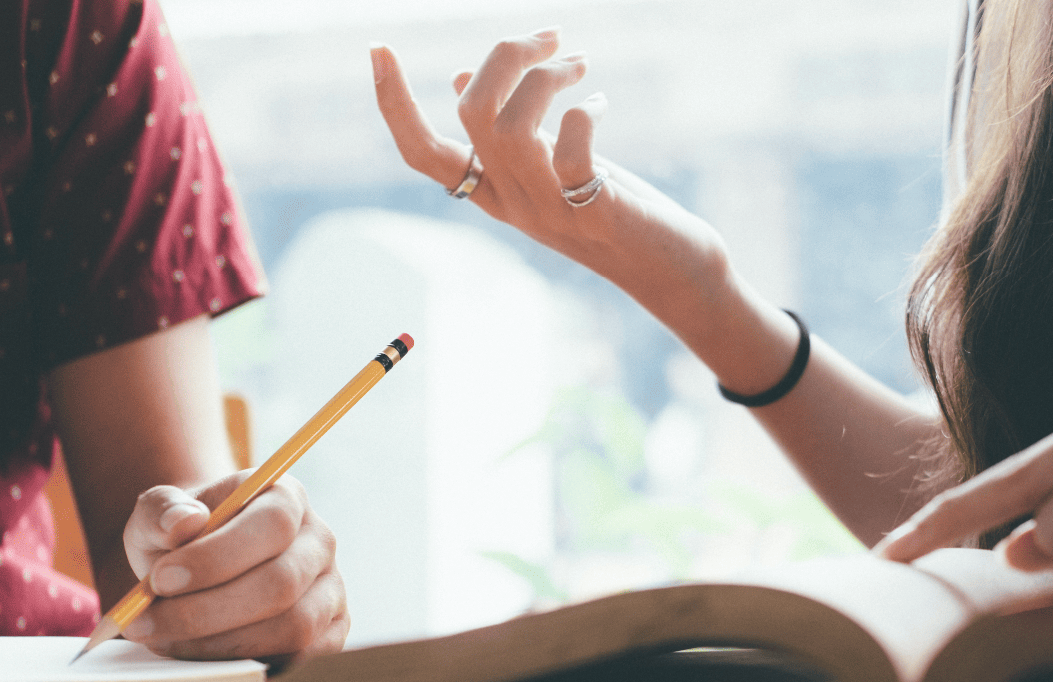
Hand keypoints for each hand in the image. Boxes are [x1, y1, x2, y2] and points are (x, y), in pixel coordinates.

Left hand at [120, 473, 348, 662]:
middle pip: (282, 583)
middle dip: (206, 611)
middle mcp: (319, 543)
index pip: (272, 523)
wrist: (198, 569)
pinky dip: (242, 664)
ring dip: (219, 644)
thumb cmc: (181, 538)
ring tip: (163, 641)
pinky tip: (195, 655)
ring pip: (292, 628)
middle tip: (146, 622)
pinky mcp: (328, 635)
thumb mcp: (158, 513)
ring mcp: (331, 591)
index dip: (217, 556)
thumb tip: (183, 522)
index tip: (160, 579)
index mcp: (286, 497)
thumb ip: (162, 510)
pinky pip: (296, 660)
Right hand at [370, 31, 727, 310]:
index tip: (379, 50)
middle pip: (471, 114)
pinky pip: (570, 151)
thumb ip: (504, 132)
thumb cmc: (613, 212)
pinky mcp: (595, 211)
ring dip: (547, 77)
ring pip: (511, 127)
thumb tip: (456, 80)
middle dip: (505, 55)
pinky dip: (582, 112)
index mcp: (493, 191)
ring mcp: (551, 211)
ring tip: (580, 64)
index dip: (392, 105)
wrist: (673, 273)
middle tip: (551, 37)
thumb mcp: (548, 168)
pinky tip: (599, 102)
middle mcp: (512, 204)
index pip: (421, 154)